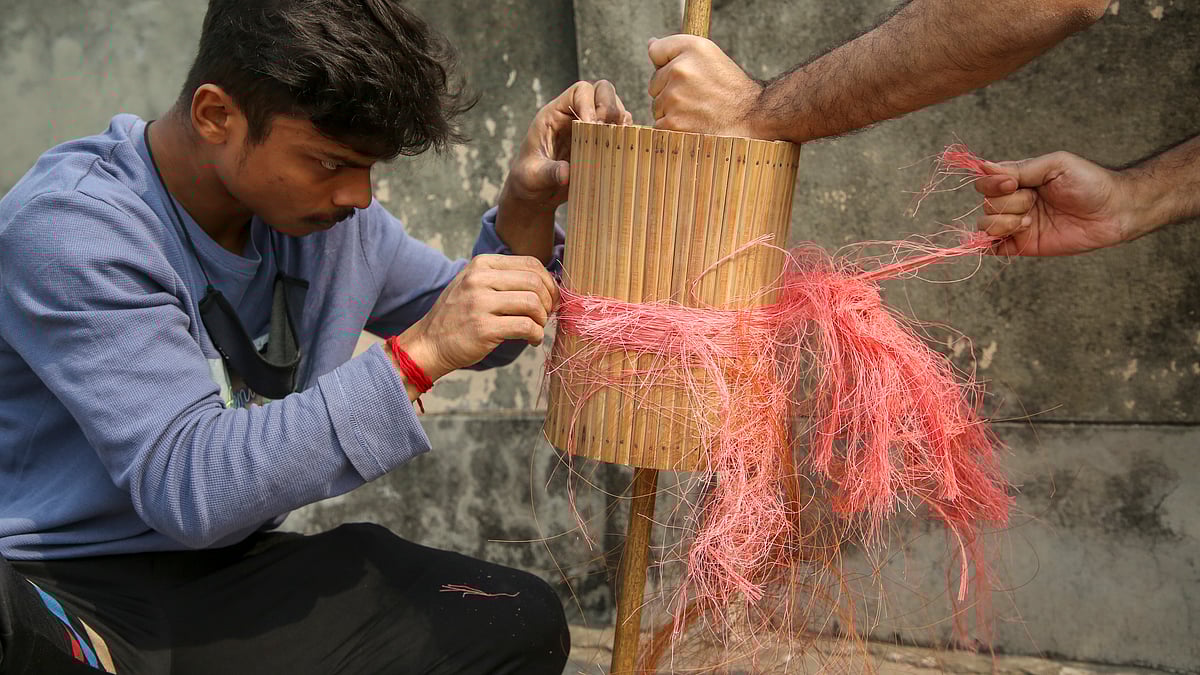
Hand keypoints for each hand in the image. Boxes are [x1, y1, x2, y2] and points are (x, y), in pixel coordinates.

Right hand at [392, 255, 557, 380]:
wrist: (429, 344)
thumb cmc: (458, 316)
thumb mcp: (474, 285)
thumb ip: (504, 278)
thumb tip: (548, 283)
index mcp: (481, 264)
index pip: (530, 263)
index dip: (548, 282)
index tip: (550, 298)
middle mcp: (479, 279)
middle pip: (535, 283)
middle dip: (548, 301)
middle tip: (546, 316)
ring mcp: (480, 303)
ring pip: (532, 303)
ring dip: (542, 319)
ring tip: (537, 328)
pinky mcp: (484, 328)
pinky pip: (526, 327)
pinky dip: (536, 335)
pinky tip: (532, 340)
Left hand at [500, 80, 632, 210]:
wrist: (537, 194)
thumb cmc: (528, 180)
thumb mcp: (532, 177)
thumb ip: (547, 173)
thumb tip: (565, 173)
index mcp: (555, 114)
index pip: (579, 91)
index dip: (589, 103)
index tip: (592, 126)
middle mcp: (575, 116)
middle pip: (602, 91)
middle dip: (610, 107)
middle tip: (609, 131)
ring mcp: (591, 128)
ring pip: (616, 108)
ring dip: (622, 121)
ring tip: (619, 141)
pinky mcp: (601, 143)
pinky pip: (621, 130)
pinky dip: (627, 136)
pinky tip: (624, 150)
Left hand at [648, 35, 763, 136]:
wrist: (751, 116)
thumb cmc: (728, 86)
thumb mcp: (709, 54)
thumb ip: (676, 47)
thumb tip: (651, 43)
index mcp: (691, 48)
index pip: (656, 51)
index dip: (668, 65)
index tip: (685, 73)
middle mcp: (680, 70)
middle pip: (654, 83)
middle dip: (669, 90)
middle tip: (697, 95)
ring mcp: (675, 98)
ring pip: (657, 105)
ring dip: (671, 110)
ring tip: (697, 110)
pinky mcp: (673, 123)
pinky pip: (660, 124)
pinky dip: (673, 127)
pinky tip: (693, 124)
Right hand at [973, 152, 1137, 255]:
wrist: (1114, 211)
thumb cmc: (1089, 182)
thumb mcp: (1054, 165)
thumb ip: (1020, 168)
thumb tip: (984, 166)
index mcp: (1018, 179)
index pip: (985, 182)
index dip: (992, 184)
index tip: (1013, 184)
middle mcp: (1014, 201)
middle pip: (986, 204)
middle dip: (1008, 203)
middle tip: (1035, 202)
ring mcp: (1017, 224)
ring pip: (986, 226)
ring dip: (1004, 223)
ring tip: (1029, 223)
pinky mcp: (1023, 245)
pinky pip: (993, 248)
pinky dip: (993, 244)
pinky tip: (1018, 235)